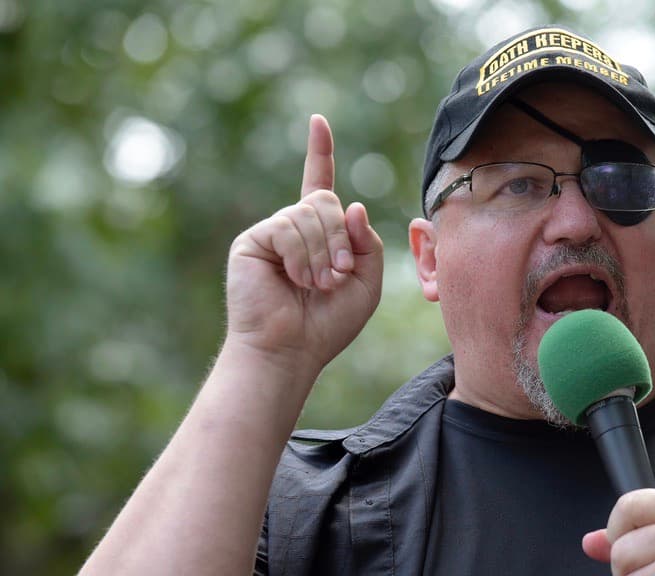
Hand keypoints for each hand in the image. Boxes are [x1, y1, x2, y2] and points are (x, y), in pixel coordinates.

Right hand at [224, 114, 383, 375]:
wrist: (290, 350)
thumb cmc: (327, 324)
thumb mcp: (366, 282)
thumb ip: (367, 243)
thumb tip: (354, 205)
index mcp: (318, 234)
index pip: (319, 183)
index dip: (319, 152)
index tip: (318, 121)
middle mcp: (292, 227)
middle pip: (326, 201)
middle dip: (340, 237)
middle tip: (337, 274)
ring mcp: (271, 232)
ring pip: (309, 214)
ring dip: (323, 252)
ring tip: (317, 284)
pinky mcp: (252, 241)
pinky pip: (287, 227)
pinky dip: (302, 255)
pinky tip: (296, 279)